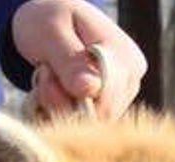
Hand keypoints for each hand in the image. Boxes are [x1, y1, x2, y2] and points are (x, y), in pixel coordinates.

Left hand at [11, 0, 146, 120]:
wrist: (50, 25)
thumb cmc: (49, 21)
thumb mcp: (51, 32)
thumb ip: (70, 61)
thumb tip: (91, 90)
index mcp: (124, 56)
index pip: (104, 101)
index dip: (67, 97)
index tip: (45, 70)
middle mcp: (130, 80)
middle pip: (96, 117)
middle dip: (61, 102)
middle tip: (43, 73)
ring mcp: (122, 98)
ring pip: (88, 126)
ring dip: (59, 108)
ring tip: (51, 78)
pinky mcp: (109, 111)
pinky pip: (83, 129)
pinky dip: (62, 114)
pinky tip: (57, 91)